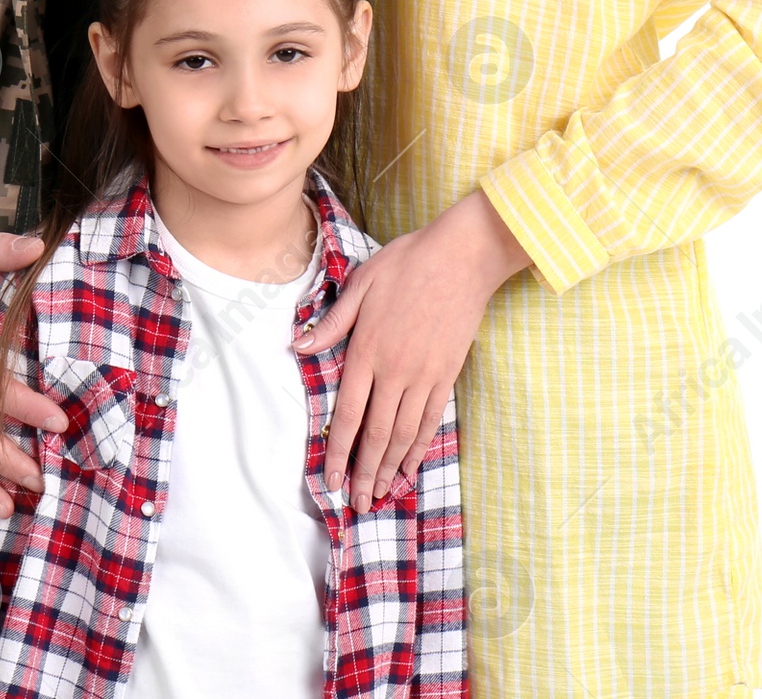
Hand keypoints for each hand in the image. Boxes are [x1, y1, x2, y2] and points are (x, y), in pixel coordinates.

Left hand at [295, 188, 530, 512]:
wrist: (463, 257)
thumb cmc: (408, 262)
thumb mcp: (362, 283)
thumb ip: (332, 321)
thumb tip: (298, 345)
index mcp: (367, 350)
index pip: (348, 414)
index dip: (338, 452)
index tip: (331, 481)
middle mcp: (394, 371)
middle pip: (376, 435)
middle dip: (364, 473)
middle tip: (357, 505)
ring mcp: (424, 376)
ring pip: (404, 434)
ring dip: (390, 469)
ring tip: (380, 496)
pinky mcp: (447, 374)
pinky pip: (431, 420)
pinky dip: (419, 448)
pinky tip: (411, 467)